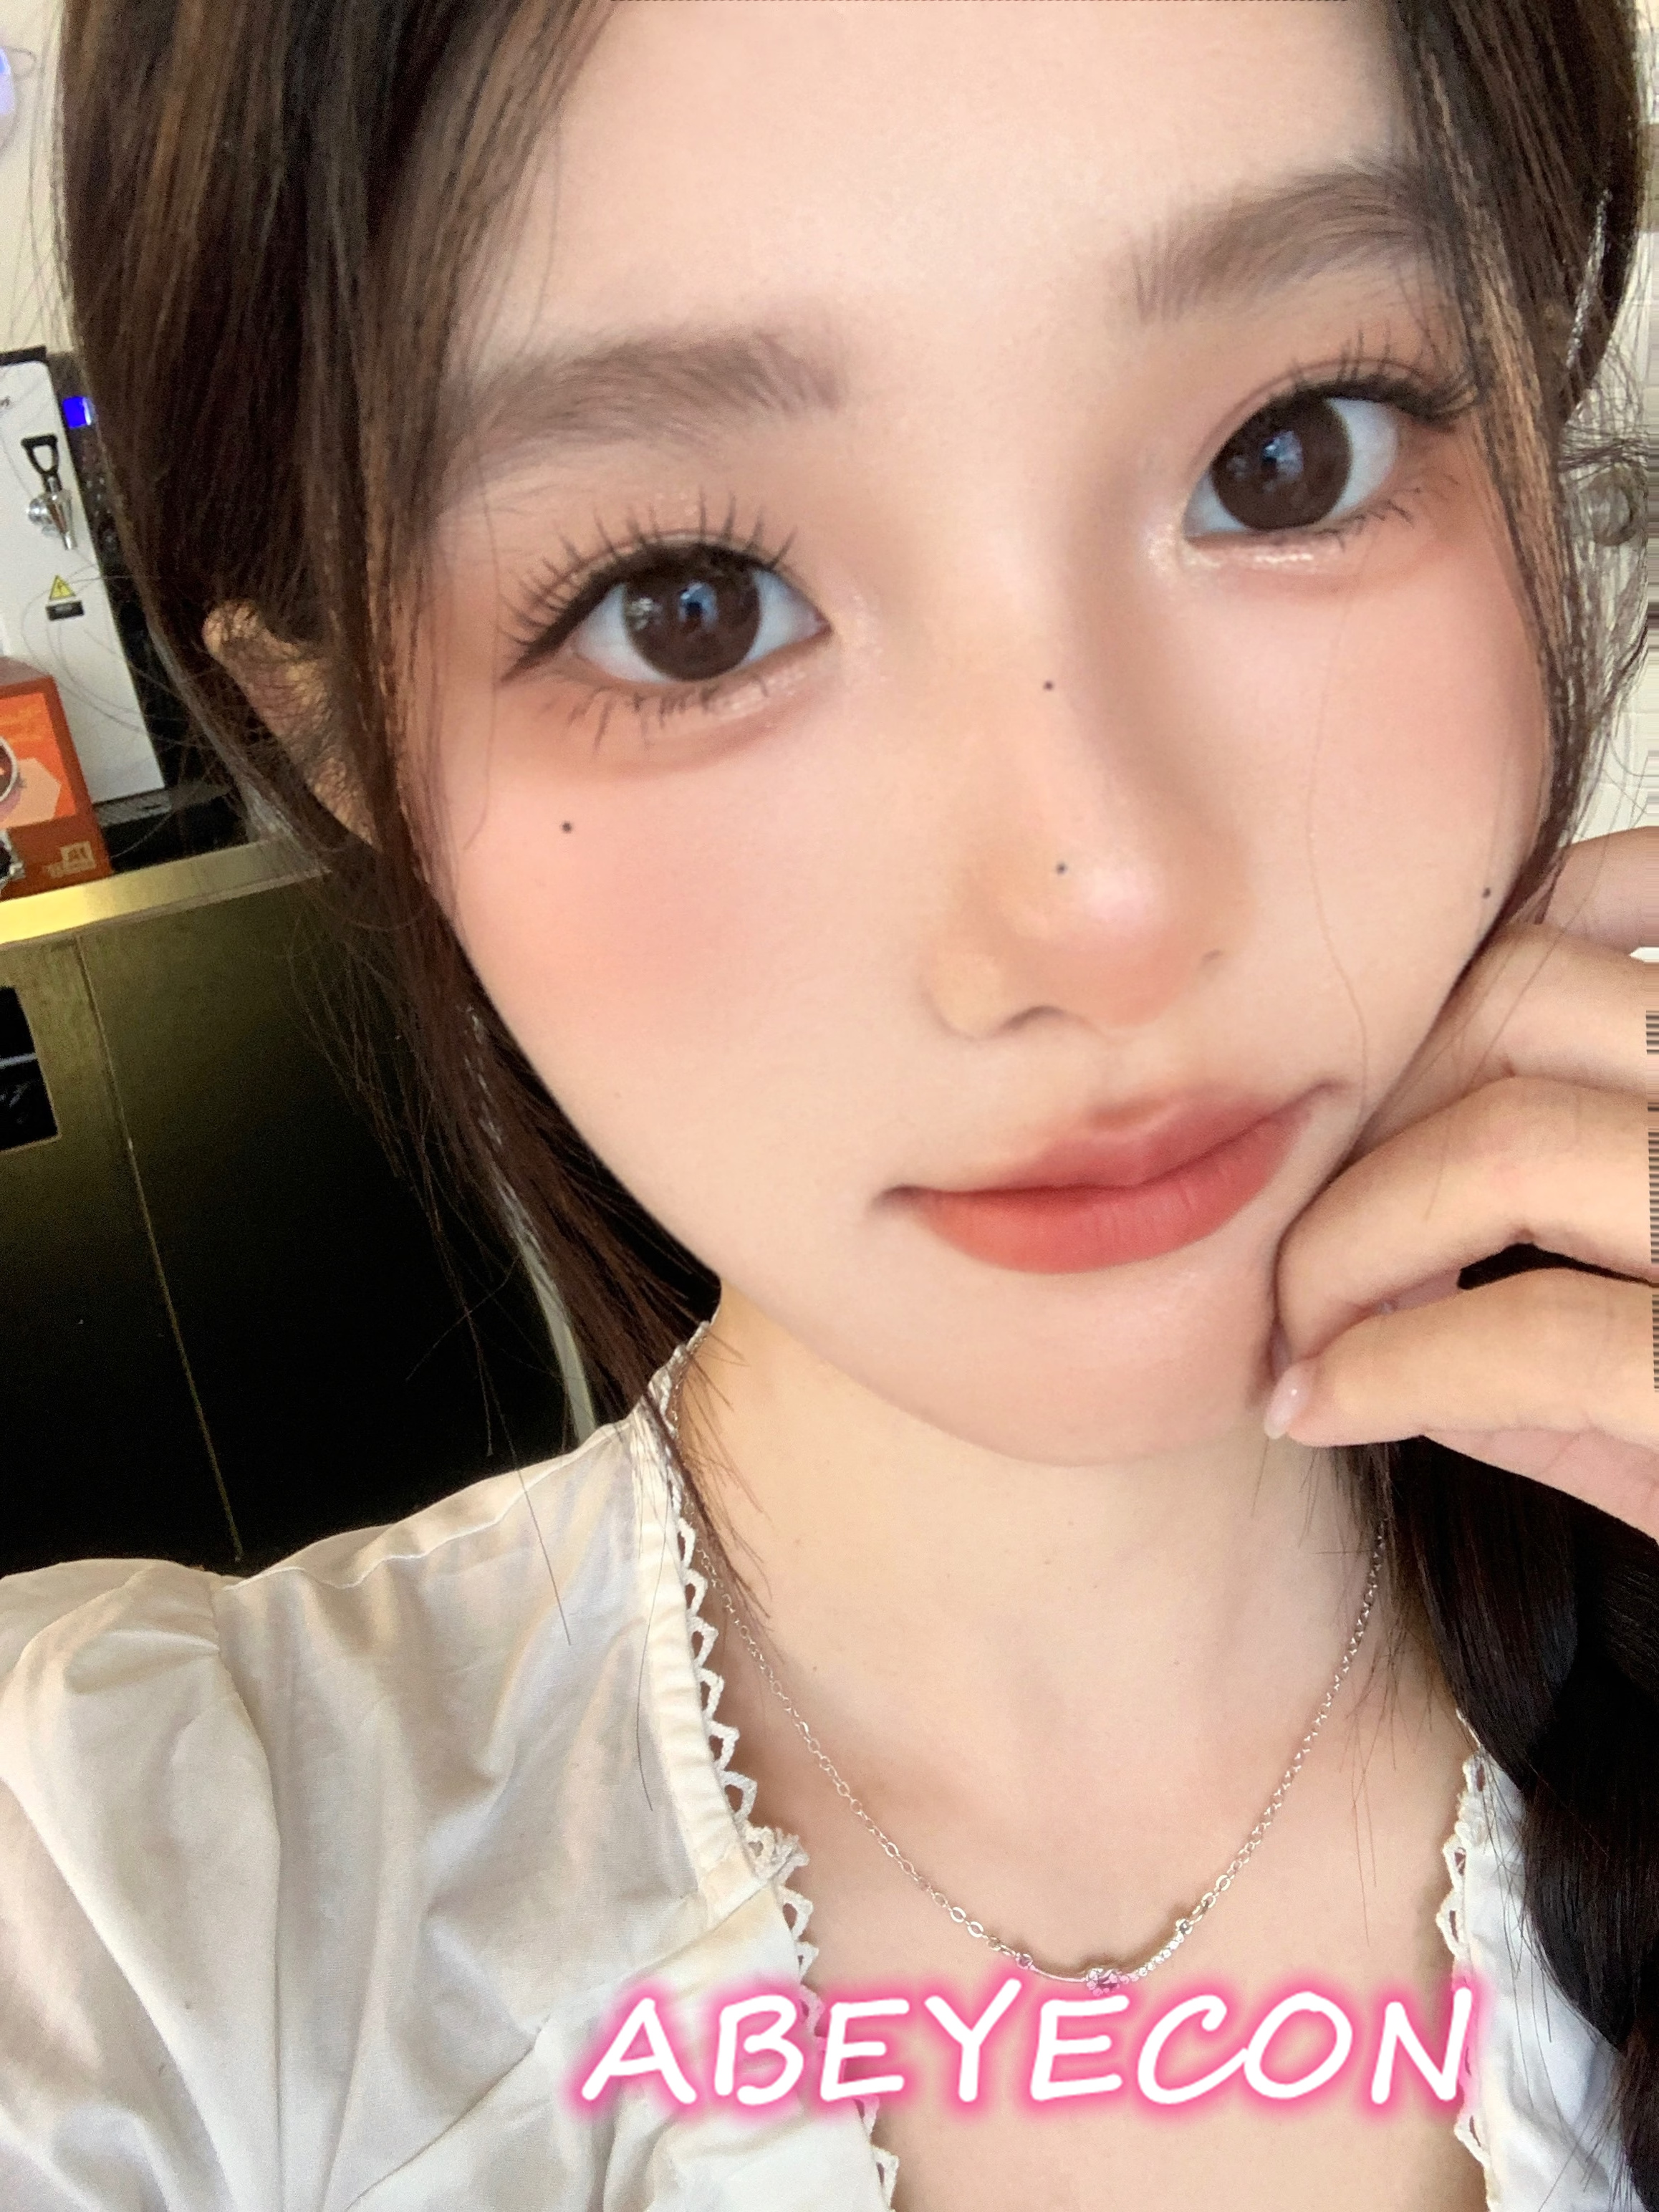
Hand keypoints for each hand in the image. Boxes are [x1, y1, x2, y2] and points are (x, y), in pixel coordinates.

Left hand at [1265, 825, 1658, 1544]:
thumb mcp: (1617, 1321)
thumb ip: (1516, 1217)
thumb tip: (1339, 1170)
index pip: (1564, 920)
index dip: (1410, 1007)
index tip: (1330, 1123)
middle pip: (1514, 997)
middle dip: (1358, 1118)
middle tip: (1288, 1253)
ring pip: (1509, 1142)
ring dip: (1347, 1240)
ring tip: (1303, 1335)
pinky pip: (1538, 1332)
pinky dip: (1390, 1368)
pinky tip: (1321, 1410)